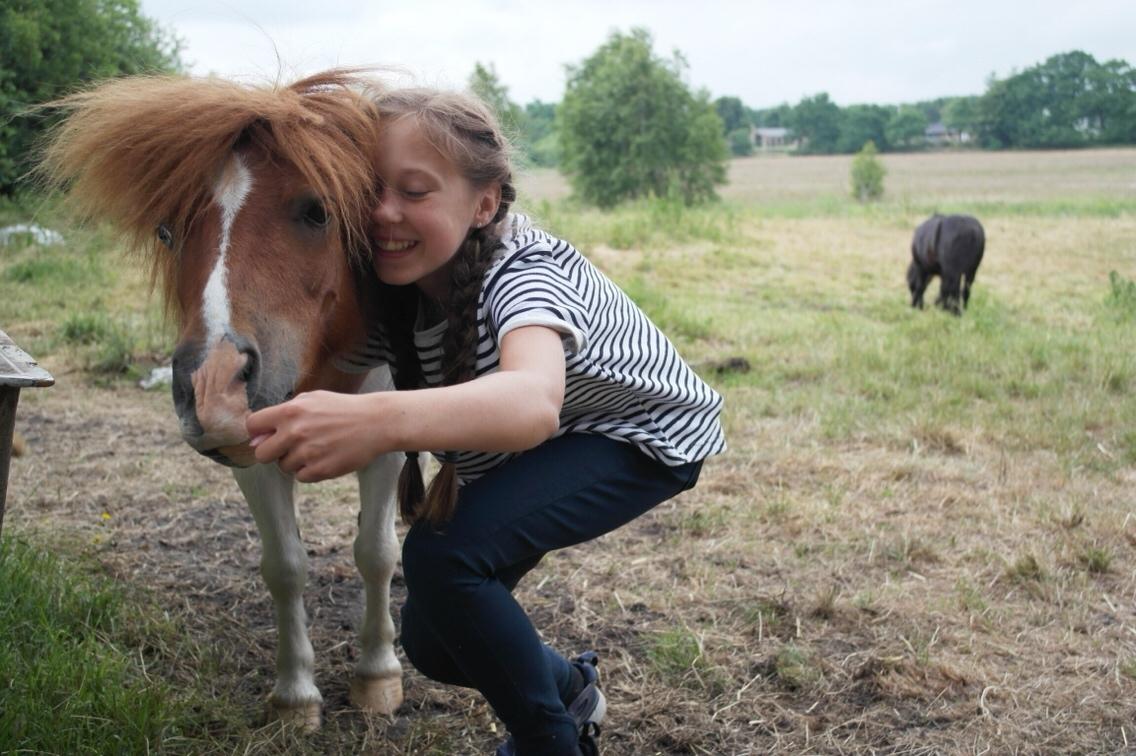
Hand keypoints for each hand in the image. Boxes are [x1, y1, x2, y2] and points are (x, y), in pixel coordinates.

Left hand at [246, 390, 383, 481]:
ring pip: (283, 467)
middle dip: (272, 452)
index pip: (252, 425)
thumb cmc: (342, 409)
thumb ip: (282, 414)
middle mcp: (295, 432)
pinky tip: (325, 457)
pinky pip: (301, 477)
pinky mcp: (320, 470)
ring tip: (315, 449)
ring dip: (295, 461)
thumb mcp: (311, 400)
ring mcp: (307, 453)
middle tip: (290, 447)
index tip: (268, 435)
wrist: (375, 423)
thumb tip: (255, 439)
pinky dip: (309, 471)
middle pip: (261, 454)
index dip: (258, 432)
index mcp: (290, 411)